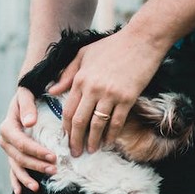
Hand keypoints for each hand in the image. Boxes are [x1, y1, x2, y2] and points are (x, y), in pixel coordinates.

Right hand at [0, 87, 56, 193]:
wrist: (25, 96)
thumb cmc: (29, 93)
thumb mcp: (26, 94)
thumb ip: (27, 106)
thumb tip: (30, 122)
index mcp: (8, 126)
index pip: (21, 142)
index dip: (36, 151)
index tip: (53, 156)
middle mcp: (5, 140)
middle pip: (19, 157)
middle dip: (36, 165)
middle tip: (54, 170)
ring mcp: (9, 149)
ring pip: (16, 166)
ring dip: (26, 178)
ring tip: (37, 188)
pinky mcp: (14, 154)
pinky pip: (13, 170)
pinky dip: (16, 181)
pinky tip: (20, 192)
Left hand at [48, 28, 168, 155]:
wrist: (142, 40)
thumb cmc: (113, 45)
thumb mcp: (84, 54)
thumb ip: (67, 73)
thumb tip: (52, 91)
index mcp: (80, 78)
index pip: (69, 110)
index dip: (67, 128)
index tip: (66, 139)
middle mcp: (93, 88)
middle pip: (79, 121)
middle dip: (75, 140)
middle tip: (75, 153)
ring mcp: (110, 94)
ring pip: (96, 124)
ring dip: (93, 141)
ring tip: (91, 150)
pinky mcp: (127, 98)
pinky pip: (116, 122)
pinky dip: (111, 135)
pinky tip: (109, 142)